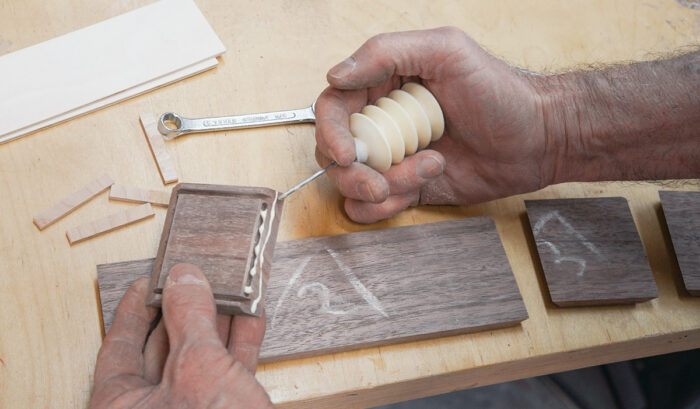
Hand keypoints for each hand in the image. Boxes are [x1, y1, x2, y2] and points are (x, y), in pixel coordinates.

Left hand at [90, 264, 272, 408]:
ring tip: (231, 291)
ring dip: (219, 323)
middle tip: (197, 279)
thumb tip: (184, 280)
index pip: (119, 345)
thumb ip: (190, 318)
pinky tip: (251, 321)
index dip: (136, 308)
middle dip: (185, 310)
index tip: (148, 281)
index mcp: (121, 407)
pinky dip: (240, 346)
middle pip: (163, 347)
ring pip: (199, 358)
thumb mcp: (198, 369)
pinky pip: (227, 373)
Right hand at [315, 26, 555, 222]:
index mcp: (382, 85)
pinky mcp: (406, 187)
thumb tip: (335, 76)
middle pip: (333, 152)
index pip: (332, 108)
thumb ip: (387, 53)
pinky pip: (371, 207)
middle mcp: (381, 123)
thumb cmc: (500, 92)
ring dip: (383, 187)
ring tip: (430, 168)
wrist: (538, 139)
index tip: (349, 154)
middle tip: (382, 181)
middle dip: (353, 173)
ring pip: (350, 184)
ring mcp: (392, 158)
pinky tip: (427, 181)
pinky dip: (388, 206)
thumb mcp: (447, 52)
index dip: (330, 133)